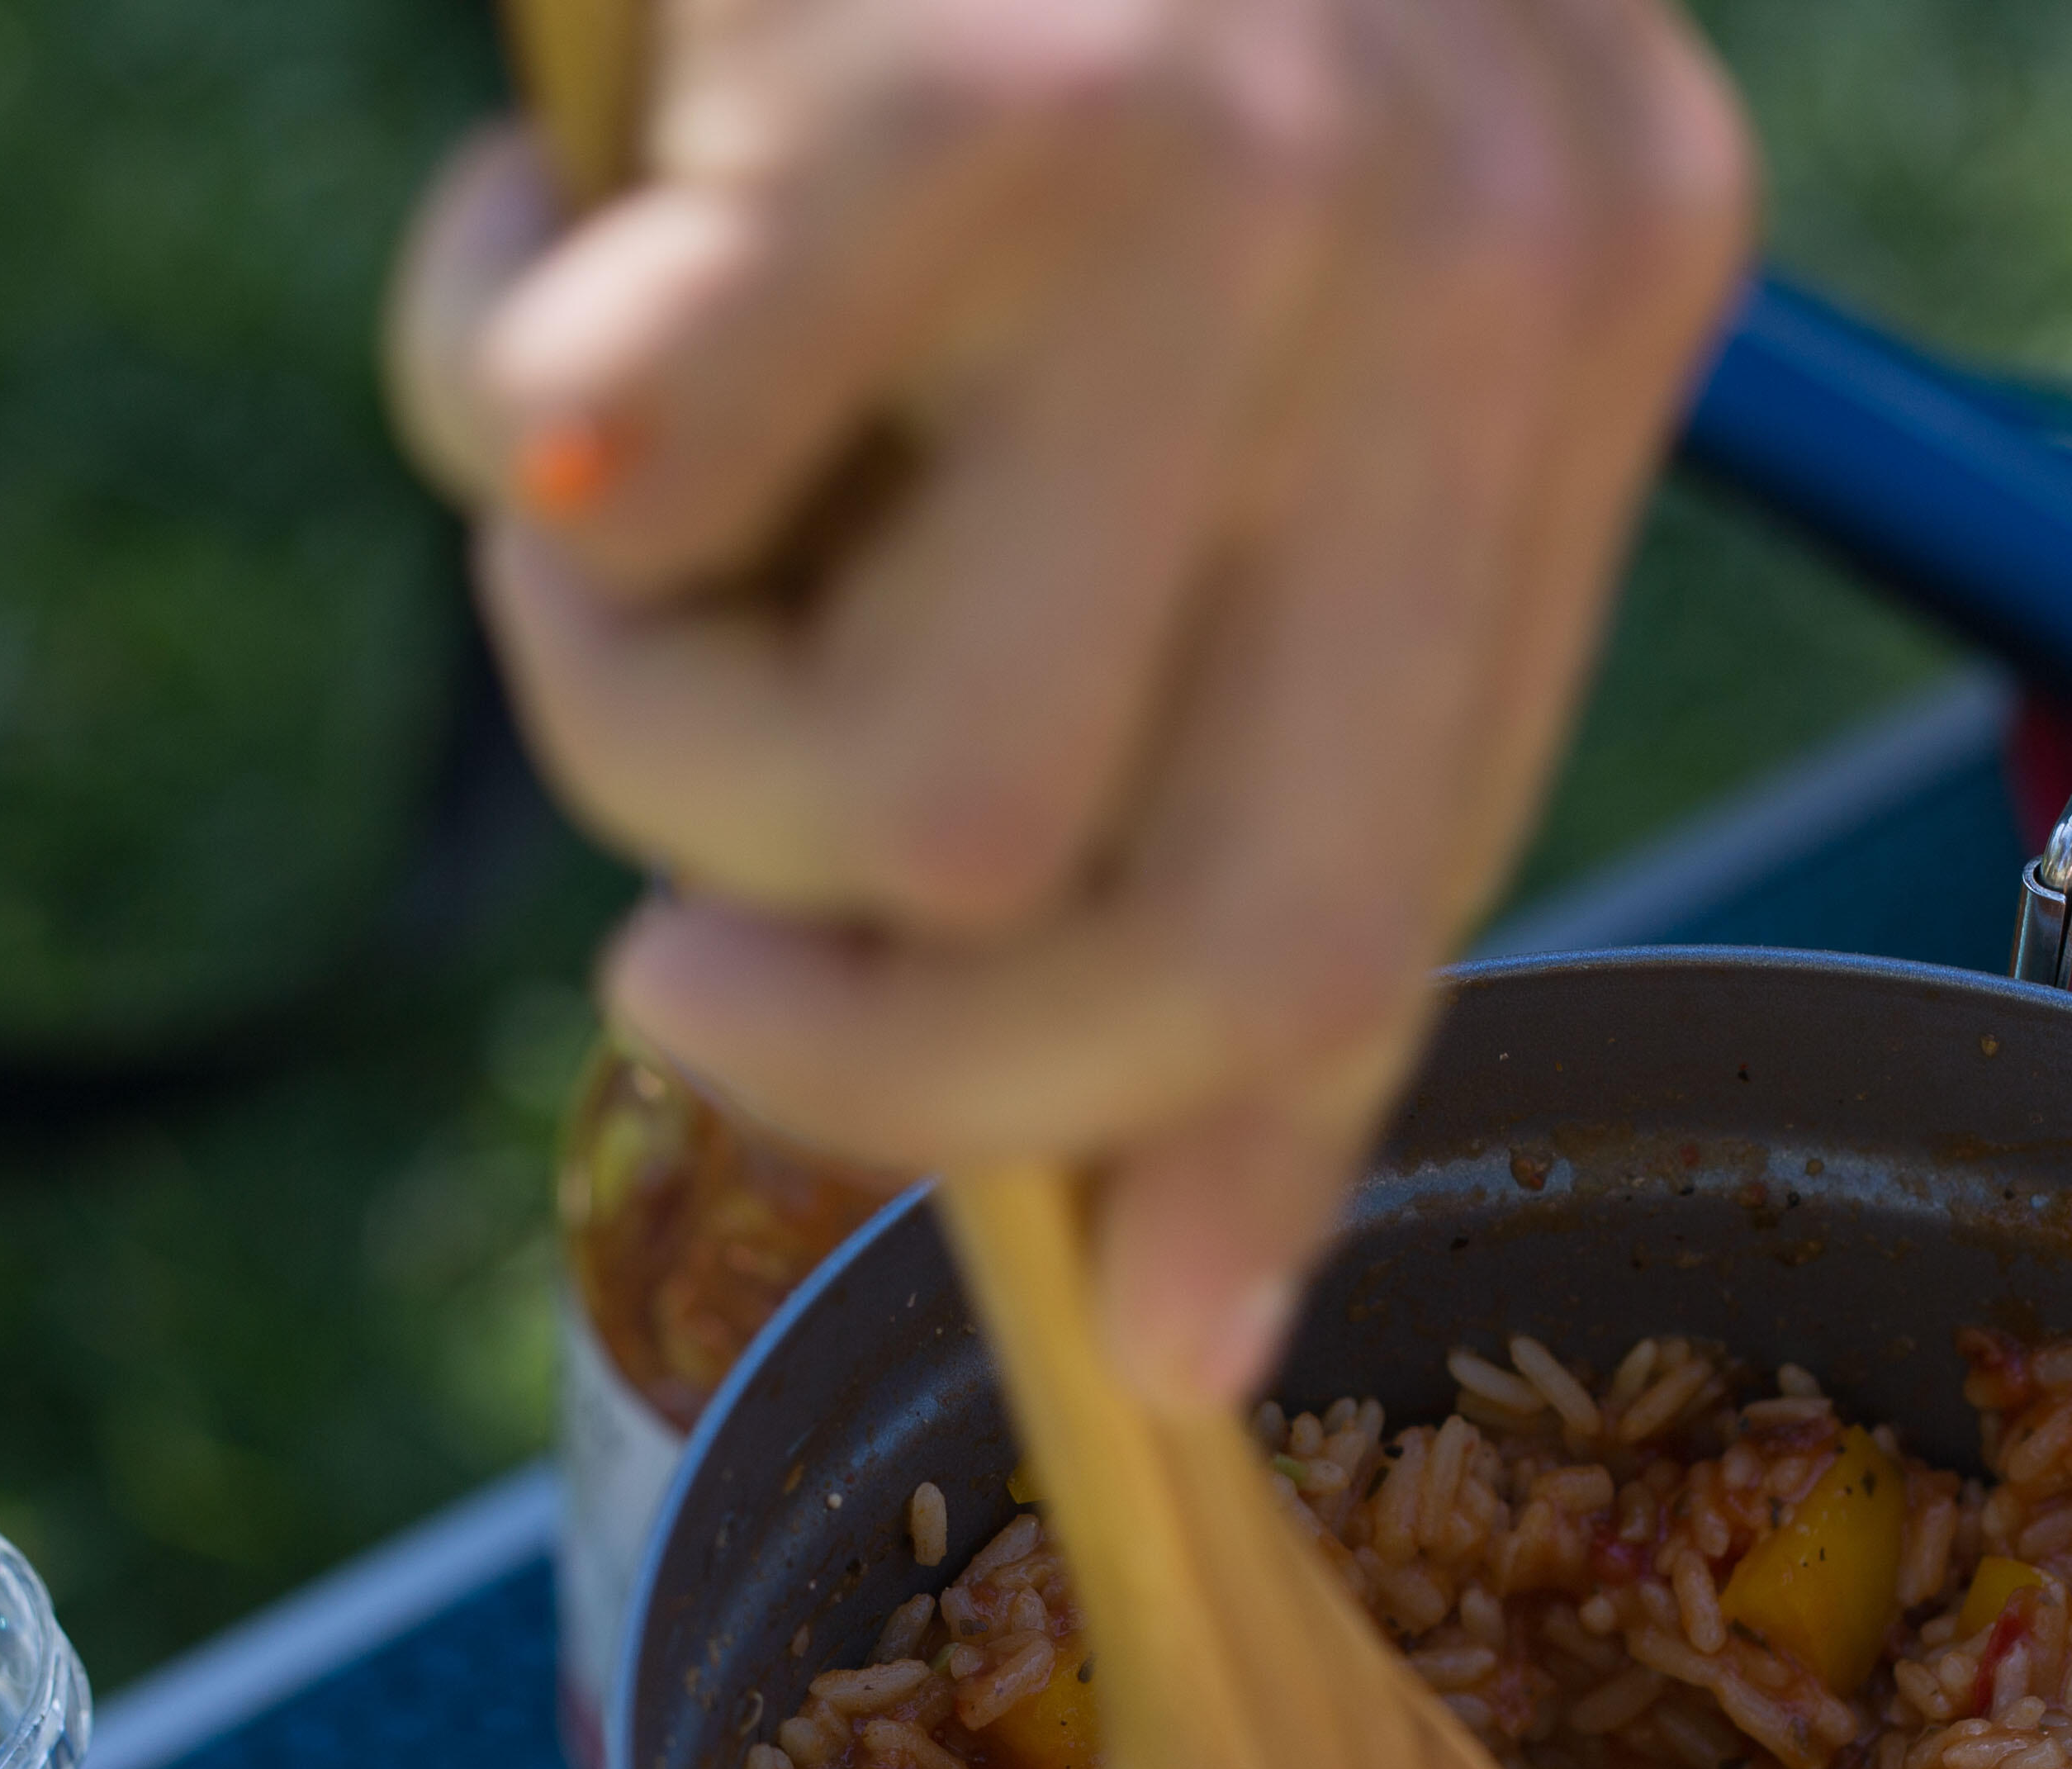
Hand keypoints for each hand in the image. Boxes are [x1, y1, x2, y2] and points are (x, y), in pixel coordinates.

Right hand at [386, 0, 1754, 1405]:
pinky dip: (483, 408)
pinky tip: (520, 232)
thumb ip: (1215, 647)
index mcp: (1587, 307)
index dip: (1267, 1142)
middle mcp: (1488, 253)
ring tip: (590, 482)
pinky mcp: (966, 90)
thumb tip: (1159, 1275)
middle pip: (1211, 929)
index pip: (1436, 863)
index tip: (1155, 1340)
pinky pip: (647, 506)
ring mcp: (1253, 170)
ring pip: (914, 800)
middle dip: (898, 1071)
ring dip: (643, 724)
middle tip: (687, 978)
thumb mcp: (1245, 249)